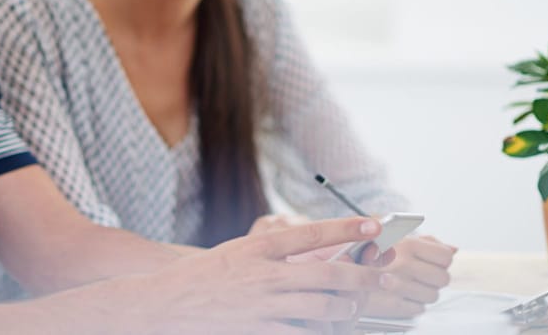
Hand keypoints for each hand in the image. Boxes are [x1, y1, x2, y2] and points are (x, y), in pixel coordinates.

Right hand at [123, 217, 384, 334]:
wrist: (163, 304)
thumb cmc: (202, 277)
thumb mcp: (237, 252)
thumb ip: (273, 253)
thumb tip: (312, 251)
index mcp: (260, 247)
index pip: (313, 233)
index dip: (348, 228)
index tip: (376, 224)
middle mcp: (266, 274)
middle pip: (328, 273)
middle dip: (362, 276)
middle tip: (384, 277)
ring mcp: (263, 306)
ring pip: (323, 308)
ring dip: (346, 309)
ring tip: (354, 307)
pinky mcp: (258, 331)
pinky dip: (320, 334)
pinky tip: (329, 331)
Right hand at [356, 235, 456, 317]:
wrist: (336, 275)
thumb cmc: (363, 253)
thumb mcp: (391, 235)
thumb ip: (425, 240)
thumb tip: (452, 249)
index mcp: (407, 244)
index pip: (445, 256)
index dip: (440, 261)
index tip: (431, 262)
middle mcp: (406, 265)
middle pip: (443, 278)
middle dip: (433, 278)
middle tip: (419, 275)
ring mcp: (400, 287)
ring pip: (433, 296)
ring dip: (423, 292)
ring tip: (407, 285)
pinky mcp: (393, 306)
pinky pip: (418, 309)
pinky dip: (412, 304)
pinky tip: (399, 296)